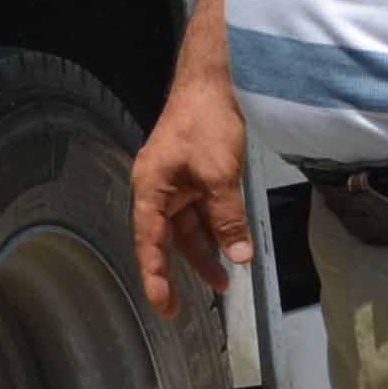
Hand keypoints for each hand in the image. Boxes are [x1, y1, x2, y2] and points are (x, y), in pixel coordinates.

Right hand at [129, 75, 252, 321]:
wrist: (212, 81)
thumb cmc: (205, 124)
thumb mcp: (219, 176)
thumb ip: (227, 219)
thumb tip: (238, 257)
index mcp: (151, 187)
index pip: (149, 240)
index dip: (155, 274)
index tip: (164, 306)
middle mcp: (158, 187)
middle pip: (167, 237)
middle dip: (183, 268)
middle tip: (187, 307)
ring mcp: (176, 180)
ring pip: (187, 226)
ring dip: (205, 251)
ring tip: (225, 281)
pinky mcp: (194, 174)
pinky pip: (201, 211)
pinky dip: (214, 229)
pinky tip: (231, 246)